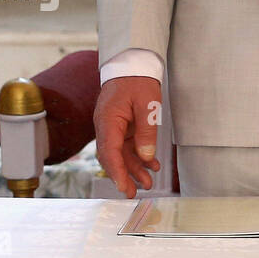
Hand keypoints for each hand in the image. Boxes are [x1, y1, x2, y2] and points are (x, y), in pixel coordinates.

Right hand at [94, 76, 162, 197]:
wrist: (133, 64)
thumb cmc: (138, 80)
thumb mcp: (147, 103)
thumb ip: (146, 130)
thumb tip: (146, 156)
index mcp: (108, 120)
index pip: (109, 152)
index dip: (117, 172)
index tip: (124, 187)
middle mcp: (106, 126)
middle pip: (113, 156)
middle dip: (125, 175)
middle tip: (135, 193)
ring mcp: (113, 126)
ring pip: (121, 153)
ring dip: (134, 168)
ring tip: (148, 182)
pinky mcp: (121, 126)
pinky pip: (128, 145)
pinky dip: (139, 155)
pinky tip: (152, 164)